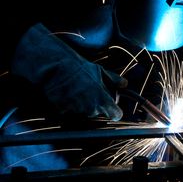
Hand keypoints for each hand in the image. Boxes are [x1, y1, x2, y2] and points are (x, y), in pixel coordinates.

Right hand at [11, 23, 126, 120]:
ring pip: (83, 112)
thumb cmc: (79, 68)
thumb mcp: (100, 71)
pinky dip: (68, 105)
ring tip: (76, 89)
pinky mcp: (63, 111)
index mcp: (102, 100)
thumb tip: (124, 83)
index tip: (112, 107)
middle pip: (97, 113)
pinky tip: (67, 93)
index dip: (114, 111)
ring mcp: (77, 111)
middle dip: (94, 105)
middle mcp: (91, 108)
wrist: (57, 67)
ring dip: (80, 105)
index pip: (115, 114)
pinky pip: (69, 111)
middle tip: (88, 91)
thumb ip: (114, 80)